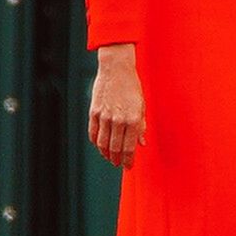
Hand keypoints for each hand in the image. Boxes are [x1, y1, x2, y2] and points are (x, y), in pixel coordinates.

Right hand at [88, 44, 145, 168]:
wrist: (116, 69)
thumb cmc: (132, 86)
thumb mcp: (142, 105)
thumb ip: (141, 126)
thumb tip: (142, 143)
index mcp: (132, 119)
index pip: (129, 147)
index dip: (128, 160)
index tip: (129, 166)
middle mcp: (118, 120)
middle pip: (115, 148)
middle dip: (117, 160)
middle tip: (119, 164)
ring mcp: (104, 116)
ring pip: (103, 143)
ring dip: (106, 154)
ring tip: (109, 158)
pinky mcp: (94, 112)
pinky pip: (93, 133)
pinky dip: (96, 142)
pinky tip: (100, 146)